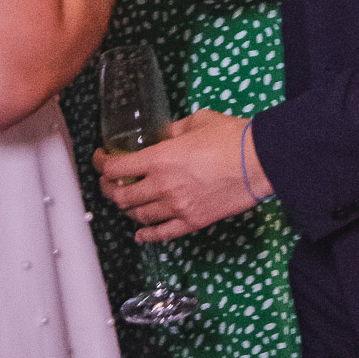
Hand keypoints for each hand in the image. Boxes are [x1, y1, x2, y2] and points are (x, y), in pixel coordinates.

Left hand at [93, 109, 268, 240]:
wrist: (258, 162)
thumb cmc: (230, 137)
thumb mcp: (196, 122)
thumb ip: (173, 130)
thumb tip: (165, 135)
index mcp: (159, 158)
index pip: (117, 168)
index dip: (101, 164)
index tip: (100, 159)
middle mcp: (162, 186)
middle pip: (122, 195)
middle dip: (109, 189)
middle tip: (109, 182)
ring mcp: (176, 208)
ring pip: (138, 216)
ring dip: (126, 209)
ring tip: (124, 202)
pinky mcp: (192, 222)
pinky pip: (162, 234)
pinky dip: (147, 235)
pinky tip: (140, 234)